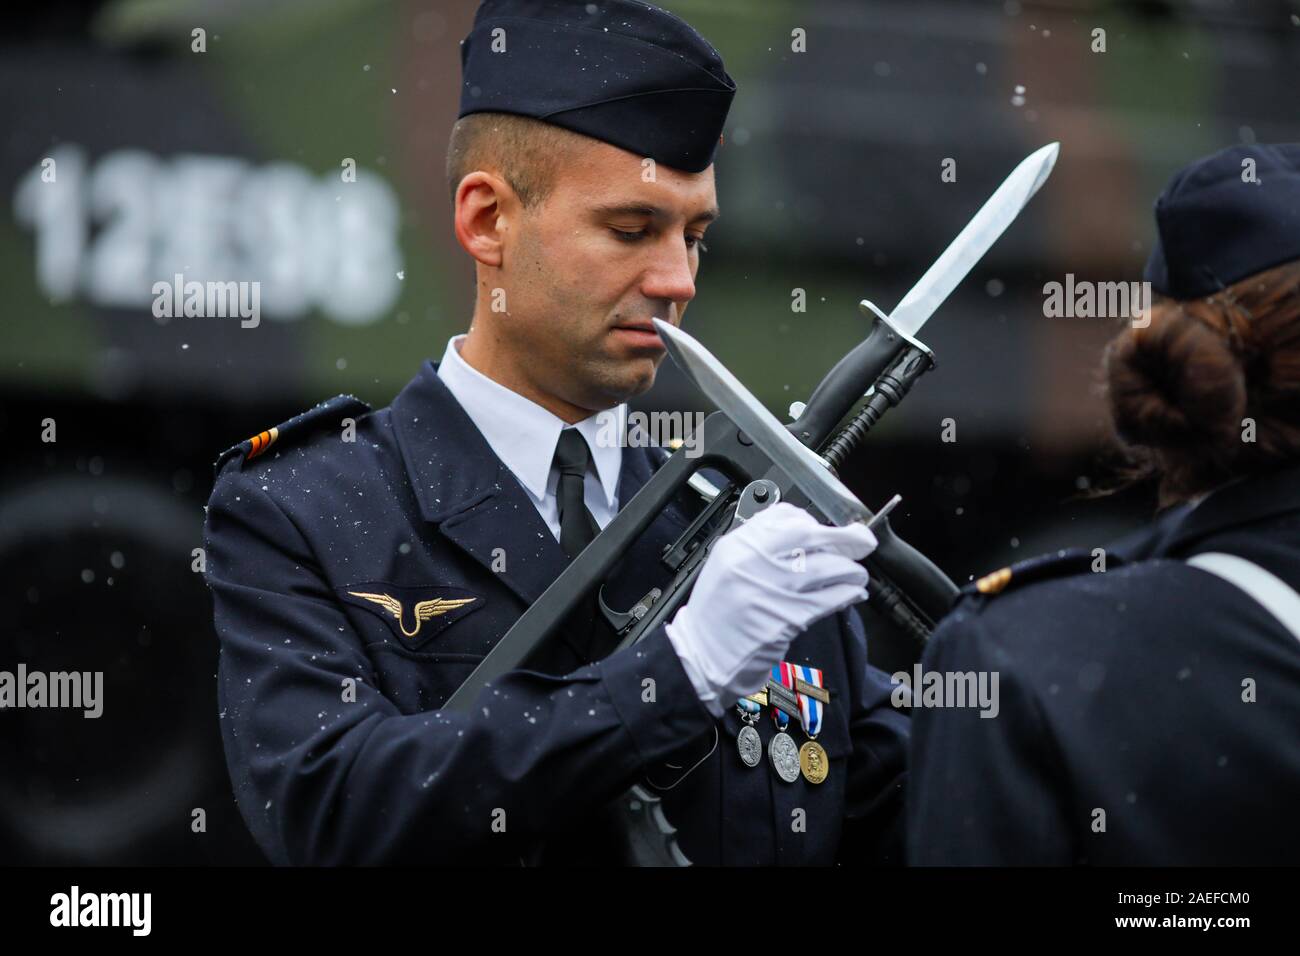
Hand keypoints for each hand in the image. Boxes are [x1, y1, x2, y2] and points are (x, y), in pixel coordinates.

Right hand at [664, 501, 876, 716]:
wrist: (701, 658)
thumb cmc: (716, 617)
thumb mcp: (727, 569)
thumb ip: (759, 551)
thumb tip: (804, 539)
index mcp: (737, 546)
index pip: (783, 517)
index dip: (811, 522)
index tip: (823, 531)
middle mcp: (753, 562)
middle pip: (810, 536)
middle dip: (842, 538)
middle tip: (861, 541)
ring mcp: (771, 589)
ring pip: (825, 567)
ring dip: (850, 569)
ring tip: (857, 574)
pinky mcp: (788, 617)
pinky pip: (828, 598)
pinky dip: (847, 594)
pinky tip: (854, 594)